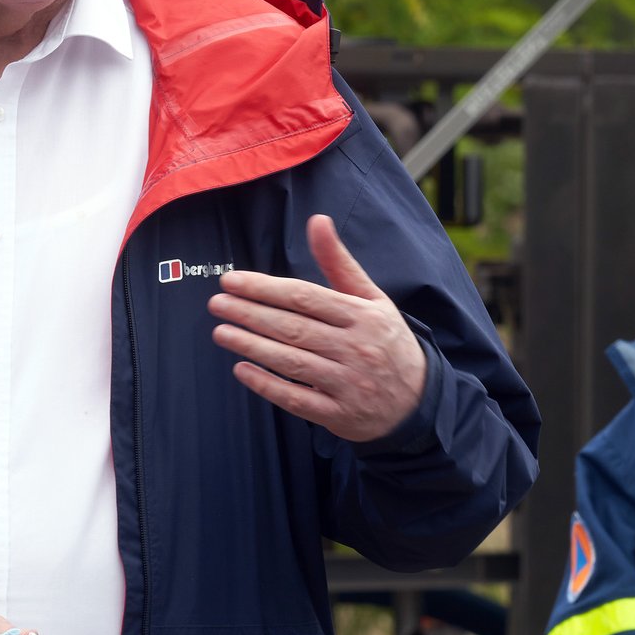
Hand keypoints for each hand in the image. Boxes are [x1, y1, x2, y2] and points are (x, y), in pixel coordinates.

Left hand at [209, 214, 427, 441]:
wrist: (417, 399)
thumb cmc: (386, 339)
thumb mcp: (372, 298)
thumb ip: (339, 262)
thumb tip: (317, 220)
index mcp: (363, 316)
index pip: (305, 298)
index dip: (265, 288)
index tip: (232, 281)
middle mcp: (356, 349)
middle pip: (293, 329)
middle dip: (250, 314)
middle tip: (217, 304)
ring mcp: (347, 384)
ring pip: (291, 362)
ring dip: (251, 346)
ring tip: (221, 332)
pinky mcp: (339, 414)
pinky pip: (296, 399)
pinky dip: (267, 385)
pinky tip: (242, 369)